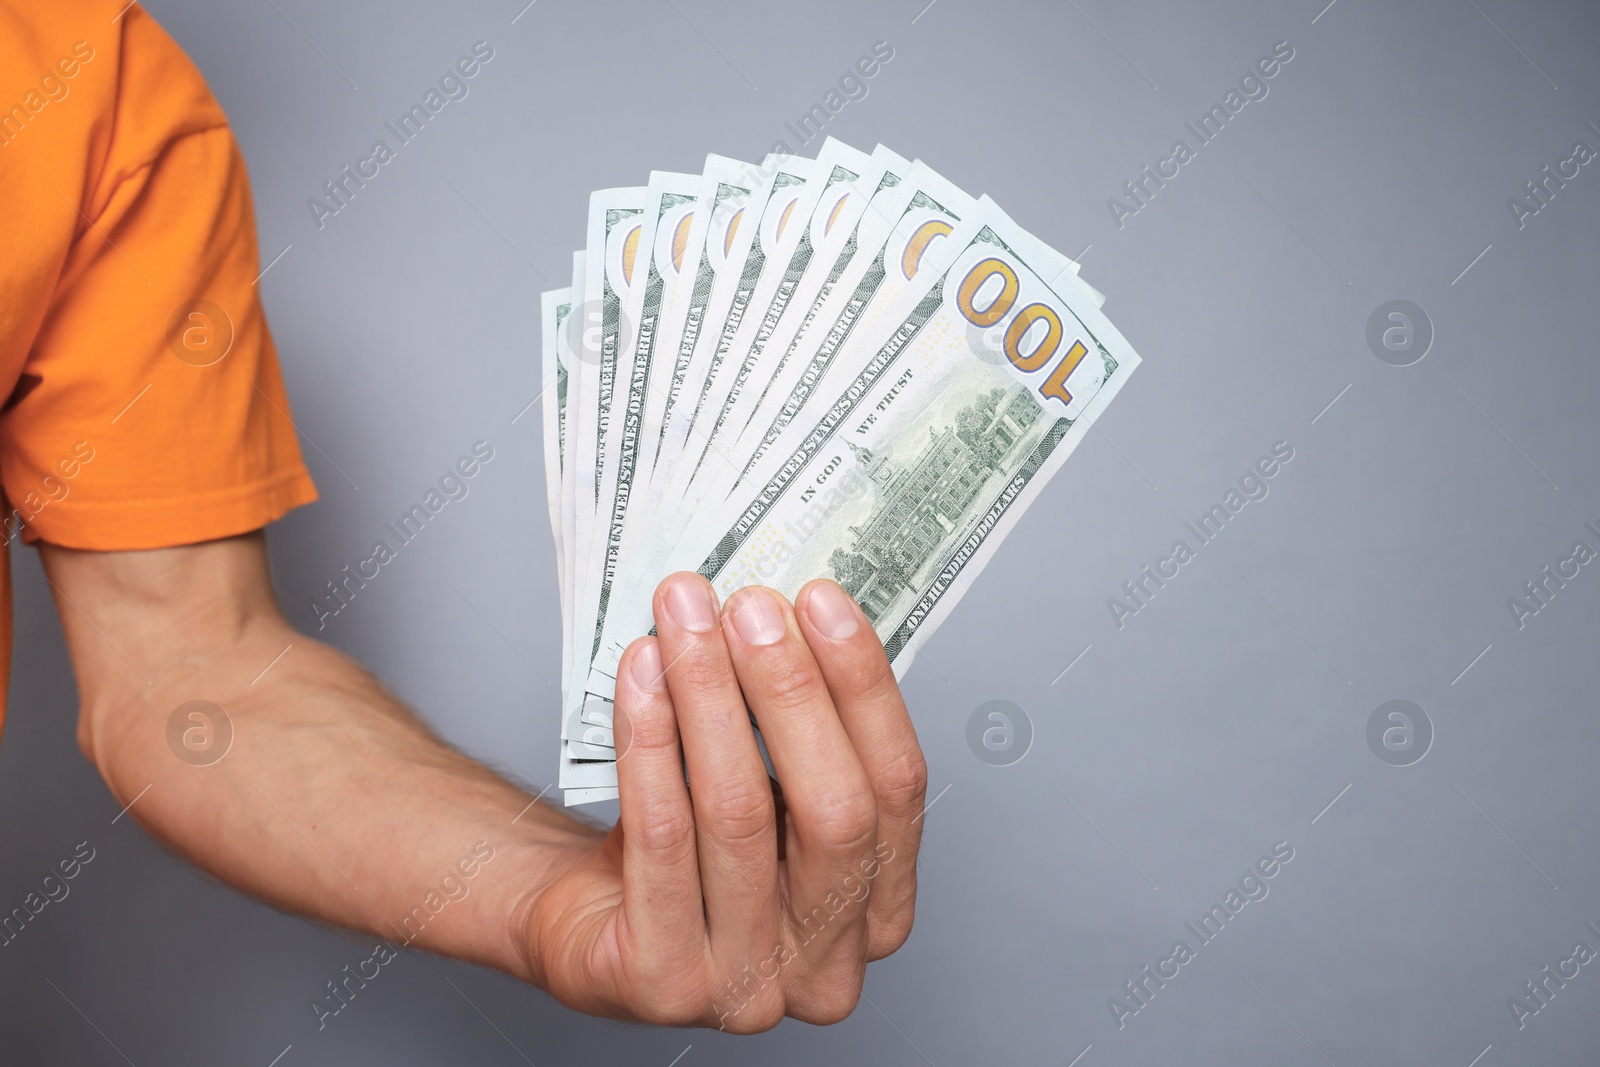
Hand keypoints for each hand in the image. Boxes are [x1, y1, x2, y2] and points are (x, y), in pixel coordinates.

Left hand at [521, 573, 927, 1030]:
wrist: (587, 929)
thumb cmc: (691, 854)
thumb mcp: (771, 800)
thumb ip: (800, 735)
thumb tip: (793, 615)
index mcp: (879, 914)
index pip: (898, 790)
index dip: (863, 688)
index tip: (822, 602)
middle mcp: (828, 966)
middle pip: (833, 809)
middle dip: (791, 690)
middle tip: (750, 607)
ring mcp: (747, 988)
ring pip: (738, 816)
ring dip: (710, 696)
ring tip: (684, 620)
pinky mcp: (661, 984)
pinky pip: (661, 841)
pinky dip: (651, 743)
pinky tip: (643, 679)